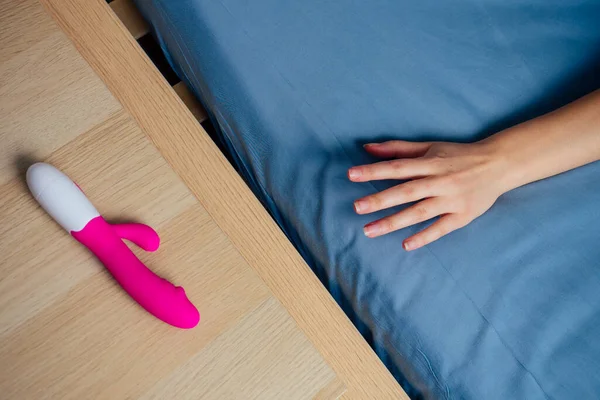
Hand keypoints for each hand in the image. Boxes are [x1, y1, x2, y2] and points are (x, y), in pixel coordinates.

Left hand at [348, 140, 506, 250]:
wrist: (499, 165)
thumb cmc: (458, 155)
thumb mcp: (430, 147)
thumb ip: (398, 148)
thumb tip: (367, 148)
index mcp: (431, 163)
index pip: (398, 167)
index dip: (374, 170)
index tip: (352, 174)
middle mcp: (441, 181)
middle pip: (407, 191)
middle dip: (381, 200)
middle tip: (357, 207)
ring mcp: (452, 200)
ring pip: (420, 212)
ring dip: (394, 222)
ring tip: (369, 231)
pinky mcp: (463, 216)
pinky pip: (441, 228)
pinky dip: (424, 236)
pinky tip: (405, 244)